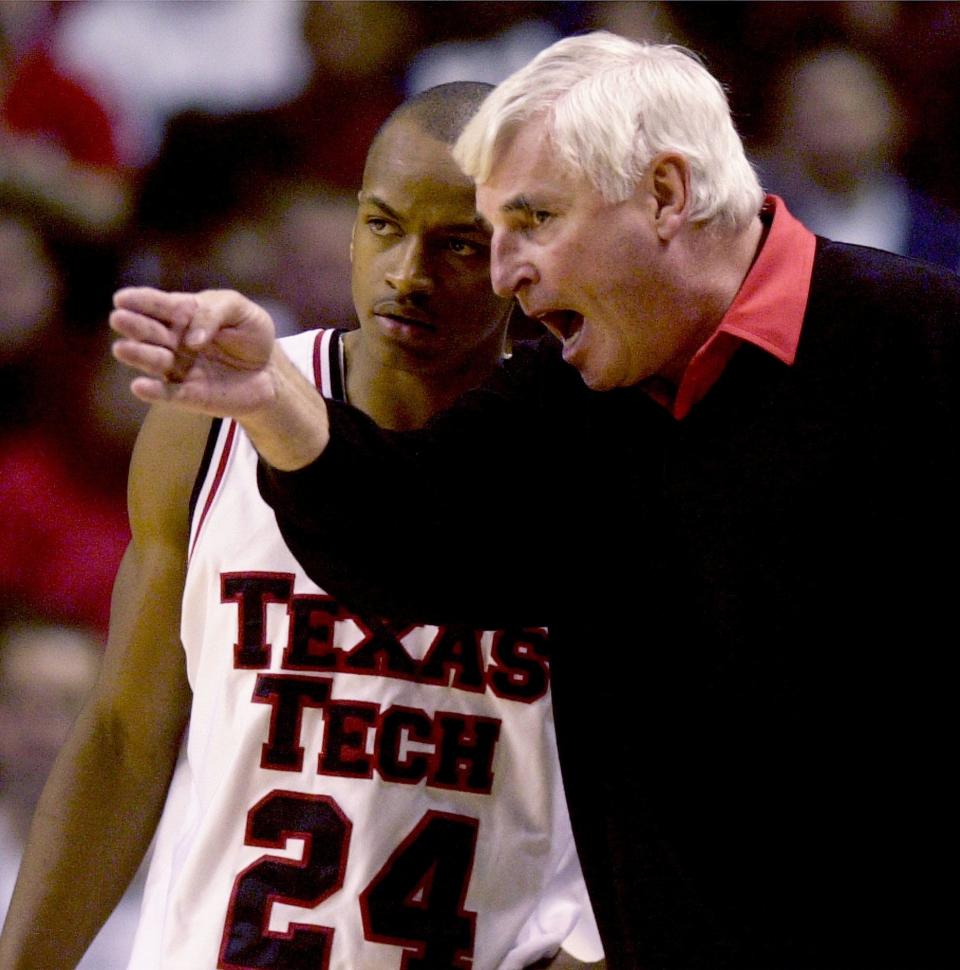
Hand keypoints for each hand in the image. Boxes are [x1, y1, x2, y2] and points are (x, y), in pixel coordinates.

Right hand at [110, 287, 277, 416]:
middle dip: (134, 325)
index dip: (139, 301)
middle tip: (119, 319)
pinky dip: (153, 392)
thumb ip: (214, 313)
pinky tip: (139, 387)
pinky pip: (168, 394)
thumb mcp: (239, 310)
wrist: (270, 371)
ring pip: (154, 361)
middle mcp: (174, 340)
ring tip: (122, 349)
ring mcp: (179, 368)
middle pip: (150, 332)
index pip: (158, 305)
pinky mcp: (189, 395)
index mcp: (183, 313)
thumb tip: (192, 339)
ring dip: (138, 355)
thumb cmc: (250, 335)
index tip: (122, 299)